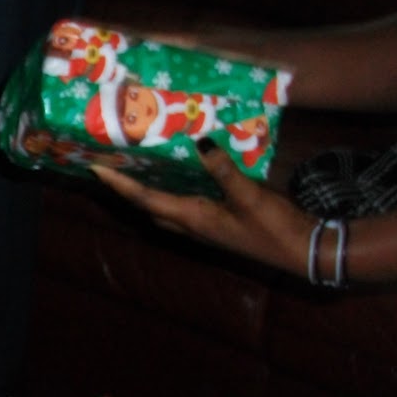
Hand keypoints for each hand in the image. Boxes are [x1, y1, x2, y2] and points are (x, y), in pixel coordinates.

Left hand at [91, 140, 315, 277]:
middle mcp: (191, 225)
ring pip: (164, 209)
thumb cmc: (274, 228)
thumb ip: (225, 171)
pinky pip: (183, 207)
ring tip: (134, 169)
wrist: (301, 252)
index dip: (119, 185)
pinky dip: (171, 192)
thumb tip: (201, 144)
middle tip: (110, 166)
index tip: (95, 170)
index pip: (146, 199)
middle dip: (125, 190)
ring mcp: (204, 228)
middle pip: (147, 207)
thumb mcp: (250, 196)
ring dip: (146, 192)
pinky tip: (178, 177)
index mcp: (193, 218)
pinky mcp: (217, 225)